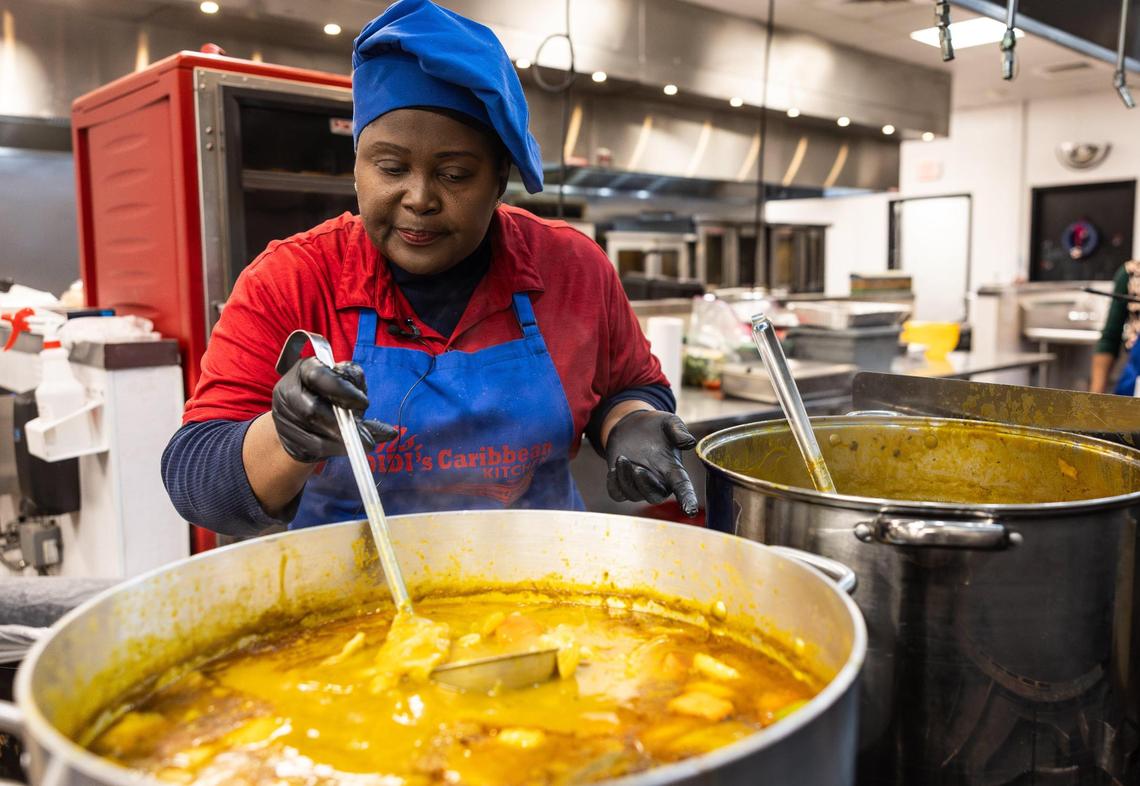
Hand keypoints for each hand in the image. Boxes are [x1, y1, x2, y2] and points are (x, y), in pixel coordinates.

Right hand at [272, 357, 397, 462]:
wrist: (307, 415)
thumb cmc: (332, 394)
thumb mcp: (348, 384)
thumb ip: (360, 391)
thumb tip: (380, 422)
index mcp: (304, 369)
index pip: (319, 376)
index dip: (342, 390)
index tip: (365, 403)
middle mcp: (287, 390)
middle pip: (312, 410)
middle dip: (343, 425)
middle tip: (368, 439)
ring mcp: (283, 416)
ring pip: (314, 434)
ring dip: (342, 441)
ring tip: (366, 444)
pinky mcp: (286, 438)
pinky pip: (313, 448)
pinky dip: (336, 450)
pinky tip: (351, 450)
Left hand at [604, 410, 698, 515]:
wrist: (631, 424)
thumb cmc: (655, 425)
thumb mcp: (669, 422)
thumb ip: (679, 430)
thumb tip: (689, 442)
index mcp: (673, 469)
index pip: (683, 488)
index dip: (687, 499)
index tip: (690, 510)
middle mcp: (658, 481)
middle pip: (655, 496)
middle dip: (646, 486)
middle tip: (637, 469)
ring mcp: (639, 484)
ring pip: (634, 495)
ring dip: (626, 480)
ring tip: (622, 458)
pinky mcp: (622, 483)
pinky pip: (617, 494)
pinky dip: (614, 485)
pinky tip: (614, 469)